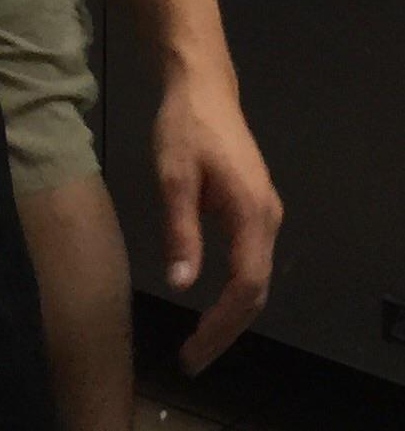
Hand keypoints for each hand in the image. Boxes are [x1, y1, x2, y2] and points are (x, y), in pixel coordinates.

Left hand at [155, 66, 282, 376]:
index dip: (221, 323)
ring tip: (199, 340)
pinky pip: (248, 260)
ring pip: (254, 277)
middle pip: (255, 290)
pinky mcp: (251, 208)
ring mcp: (263, 214)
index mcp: (252, 215)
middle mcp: (267, 220)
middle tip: (193, 357)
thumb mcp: (173, 176)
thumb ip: (180, 229)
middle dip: (226, 328)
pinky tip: (208, 302)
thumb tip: (181, 284)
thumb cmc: (185, 125)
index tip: (194, 348)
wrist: (201, 85)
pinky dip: (232, 289)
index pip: (245, 287)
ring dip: (230, 312)